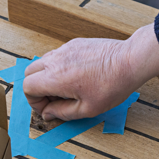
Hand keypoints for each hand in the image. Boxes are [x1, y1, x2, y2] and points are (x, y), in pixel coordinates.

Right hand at [23, 24, 158, 120]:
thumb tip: (48, 113)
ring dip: (45, 77)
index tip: (48, 108)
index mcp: (55, 78)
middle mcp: (55, 61)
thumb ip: (62, 112)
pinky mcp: (73, 44)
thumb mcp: (88, 108)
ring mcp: (64, 49)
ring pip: (41, 63)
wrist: (130, 61)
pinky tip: (75, 75)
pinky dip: (57, 67)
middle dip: (35, 88)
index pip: (28, 87)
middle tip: (52, 99)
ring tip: (64, 88)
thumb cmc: (112, 85)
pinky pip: (56, 55)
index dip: (34, 102)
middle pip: (29, 73)